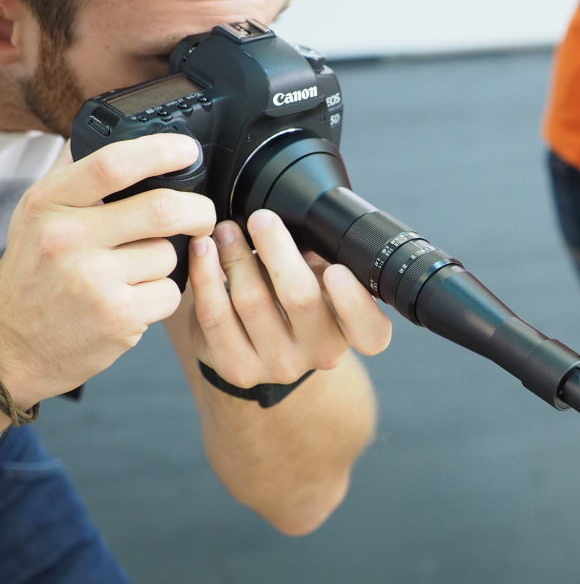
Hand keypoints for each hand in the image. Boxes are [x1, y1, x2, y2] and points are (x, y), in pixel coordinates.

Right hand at [0, 134, 215, 408]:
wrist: (15, 345)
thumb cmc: (37, 276)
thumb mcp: (40, 216)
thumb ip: (77, 180)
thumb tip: (124, 139)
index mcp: (49, 204)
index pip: (112, 165)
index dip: (160, 152)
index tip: (187, 150)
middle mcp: (67, 239)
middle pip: (162, 210)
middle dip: (198, 211)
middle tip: (203, 214)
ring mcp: (94, 280)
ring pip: (169, 254)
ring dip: (168, 261)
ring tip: (136, 272)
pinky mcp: (118, 316)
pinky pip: (171, 293)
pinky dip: (164, 295)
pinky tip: (136, 300)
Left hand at [180, 209, 390, 386]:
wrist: (257, 342)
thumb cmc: (294, 297)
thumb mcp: (319, 277)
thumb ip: (322, 257)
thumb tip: (301, 215)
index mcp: (352, 331)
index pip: (371, 331)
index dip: (355, 303)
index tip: (335, 270)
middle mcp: (322, 353)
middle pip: (301, 299)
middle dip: (276, 249)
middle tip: (261, 219)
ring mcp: (280, 366)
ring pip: (251, 301)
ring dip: (234, 255)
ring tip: (226, 231)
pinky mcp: (238, 369)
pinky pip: (215, 316)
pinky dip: (205, 275)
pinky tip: (204, 251)